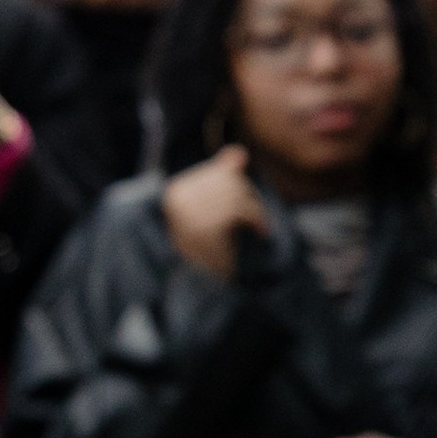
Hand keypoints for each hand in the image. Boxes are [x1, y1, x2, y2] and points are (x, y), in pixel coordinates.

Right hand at [161, 143, 268, 276]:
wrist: (206, 285)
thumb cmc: (210, 244)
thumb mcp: (215, 207)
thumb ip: (224, 177)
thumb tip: (239, 152)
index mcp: (175, 192)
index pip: (217, 172)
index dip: (237, 187)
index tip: (240, 208)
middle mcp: (179, 200)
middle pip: (229, 179)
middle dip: (248, 196)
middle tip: (254, 218)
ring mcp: (192, 214)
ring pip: (239, 193)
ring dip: (255, 209)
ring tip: (257, 226)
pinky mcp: (210, 228)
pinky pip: (243, 210)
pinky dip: (258, 220)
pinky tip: (260, 232)